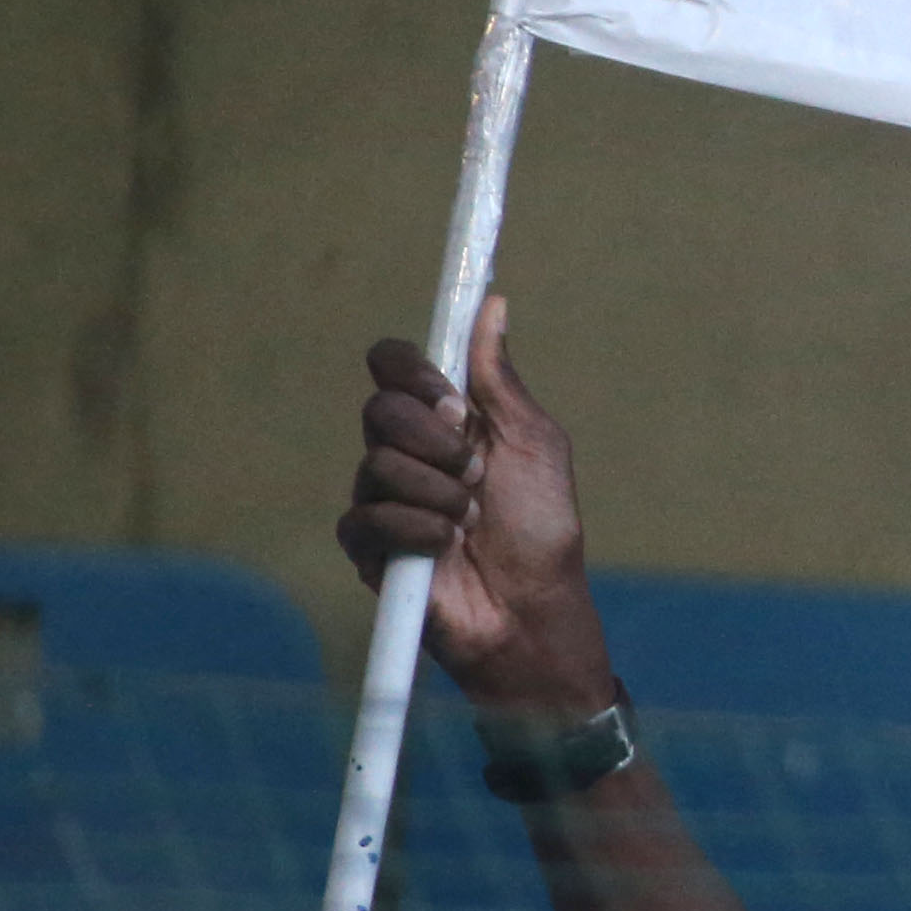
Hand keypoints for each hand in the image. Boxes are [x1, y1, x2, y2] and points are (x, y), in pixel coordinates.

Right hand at [338, 296, 609, 713]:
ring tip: (469, 521)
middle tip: (474, 472)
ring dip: (439, 495)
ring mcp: (381, 496)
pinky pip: (368, 517)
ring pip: (376, 465)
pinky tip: (445, 549)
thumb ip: (500, 380)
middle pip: (379, 409)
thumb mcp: (534, 443)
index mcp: (443, 417)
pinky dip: (419, 531)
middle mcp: (404, 450)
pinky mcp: (367, 545)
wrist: (531, 607)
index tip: (453, 399)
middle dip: (436, 442)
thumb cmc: (542, 526)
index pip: (392, 363)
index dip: (411, 370)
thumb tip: (493, 304)